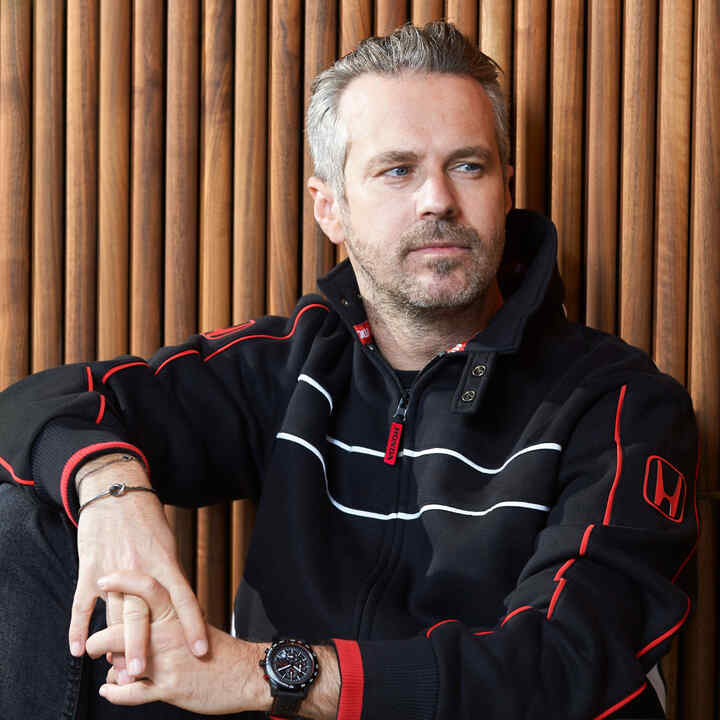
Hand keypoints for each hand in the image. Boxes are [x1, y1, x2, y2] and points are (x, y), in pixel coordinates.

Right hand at [69, 456, 207, 678]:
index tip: (201, 650)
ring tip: (116, 671)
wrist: (117, 491)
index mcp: (164, 562)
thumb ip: (171, 574)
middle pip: (140, 614)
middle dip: (141, 646)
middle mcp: (139, 569)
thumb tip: (180, 604)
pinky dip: (77, 627)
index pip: (183, 599)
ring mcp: (112, 570)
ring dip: (112, 645)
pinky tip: (76, 649)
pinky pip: (82, 603)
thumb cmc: (147, 518)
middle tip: (144, 674)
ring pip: (112, 614)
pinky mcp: (89, 568)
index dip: (193, 625)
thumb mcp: (167, 543)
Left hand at [86, 571, 266, 712]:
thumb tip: (149, 607)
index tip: (104, 580)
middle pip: (123, 627)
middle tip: (92, 645)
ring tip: (105, 670)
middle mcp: (170, 633)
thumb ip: (172, 615)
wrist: (244, 674)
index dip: (123, 581)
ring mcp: (168, 661)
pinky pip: (130, 692)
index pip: (147, 587)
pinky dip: (115, 693)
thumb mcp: (196, 623)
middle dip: (99, 639)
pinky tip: (109, 691)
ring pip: (121, 661)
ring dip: (108, 669)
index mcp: (178, 612)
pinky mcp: (169, 688)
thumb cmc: (220, 649)